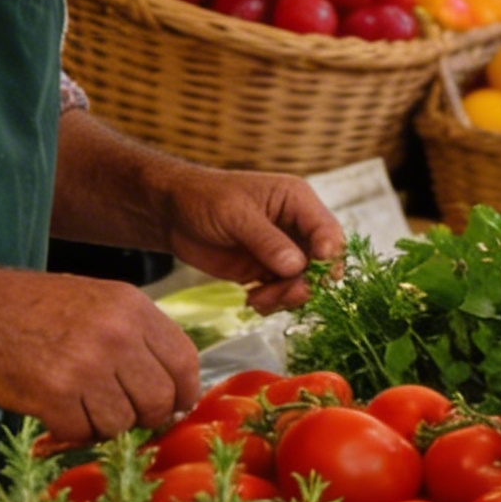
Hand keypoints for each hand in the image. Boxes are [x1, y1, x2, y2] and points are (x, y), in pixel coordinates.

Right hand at [0, 270, 200, 442]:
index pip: (184, 361)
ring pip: (122, 422)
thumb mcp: (101, 302)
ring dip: (105, 426)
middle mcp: (117, 334)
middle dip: (147, 417)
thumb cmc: (35, 309)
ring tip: (83, 408)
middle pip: (159, 398)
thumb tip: (174, 385)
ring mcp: (86, 365)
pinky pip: (82, 432)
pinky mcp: (54, 393)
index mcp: (133, 308)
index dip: (185, 391)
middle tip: (127, 416)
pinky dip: (72, 432)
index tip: (177, 405)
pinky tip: (58, 414)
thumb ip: (139, 336)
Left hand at [161, 167, 345, 312]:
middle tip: (284, 294)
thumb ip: (267, 241)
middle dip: (306, 282)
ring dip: (287, 296)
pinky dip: (273, 302)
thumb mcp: (237, 215)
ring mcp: (284, 251)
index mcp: (298, 202)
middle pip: (322, 262)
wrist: (173, 214)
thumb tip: (297, 266)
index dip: (328, 255)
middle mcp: (297, 227)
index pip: (328, 231)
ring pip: (304, 281)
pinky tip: (252, 300)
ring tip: (258, 300)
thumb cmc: (205, 199)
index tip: (313, 274)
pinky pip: (284, 292)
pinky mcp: (267, 270)